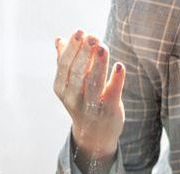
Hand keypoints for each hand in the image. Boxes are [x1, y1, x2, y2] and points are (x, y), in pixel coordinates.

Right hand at [54, 30, 125, 173]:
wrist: (95, 135)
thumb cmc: (83, 102)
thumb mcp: (70, 85)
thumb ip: (65, 62)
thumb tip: (59, 39)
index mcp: (62, 89)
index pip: (65, 66)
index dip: (72, 48)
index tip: (80, 31)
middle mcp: (73, 99)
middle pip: (78, 73)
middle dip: (85, 53)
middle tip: (93, 36)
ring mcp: (91, 107)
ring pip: (93, 84)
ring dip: (98, 65)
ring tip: (103, 46)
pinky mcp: (108, 111)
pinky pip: (111, 94)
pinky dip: (116, 80)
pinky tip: (119, 66)